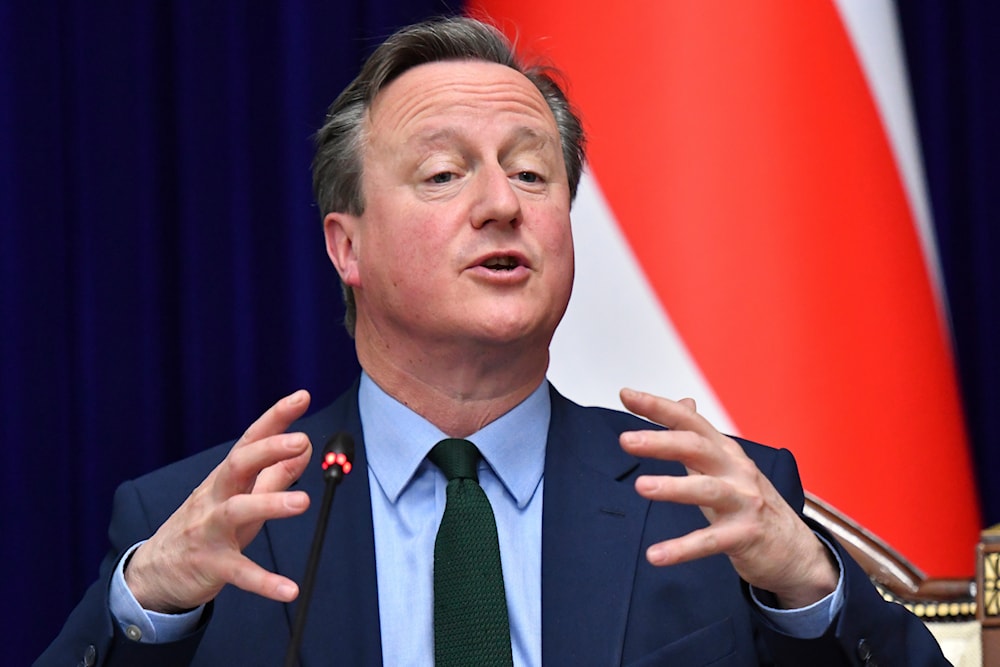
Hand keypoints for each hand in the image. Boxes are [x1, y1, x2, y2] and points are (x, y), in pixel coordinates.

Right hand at [124, 390, 313, 612]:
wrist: (154, 572)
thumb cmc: (206, 526)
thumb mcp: (241, 496)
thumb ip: (274, 474)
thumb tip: (304, 449)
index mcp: (226, 478)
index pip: (251, 440)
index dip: (275, 418)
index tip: (301, 396)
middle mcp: (216, 497)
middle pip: (238, 465)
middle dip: (268, 449)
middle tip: (301, 440)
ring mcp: (209, 530)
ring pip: (237, 511)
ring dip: (270, 504)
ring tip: (302, 502)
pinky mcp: (211, 564)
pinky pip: (239, 572)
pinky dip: (264, 581)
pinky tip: (289, 588)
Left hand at [618, 388, 837, 607]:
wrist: (794, 550)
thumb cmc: (750, 503)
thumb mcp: (725, 466)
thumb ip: (699, 438)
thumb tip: (683, 403)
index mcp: (725, 451)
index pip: (690, 421)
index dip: (658, 407)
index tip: (627, 395)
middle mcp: (736, 471)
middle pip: (698, 448)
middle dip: (661, 441)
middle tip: (626, 440)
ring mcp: (744, 502)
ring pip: (707, 489)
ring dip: (673, 487)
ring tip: (641, 486)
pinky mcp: (745, 535)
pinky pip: (710, 541)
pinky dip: (682, 549)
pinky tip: (656, 555)